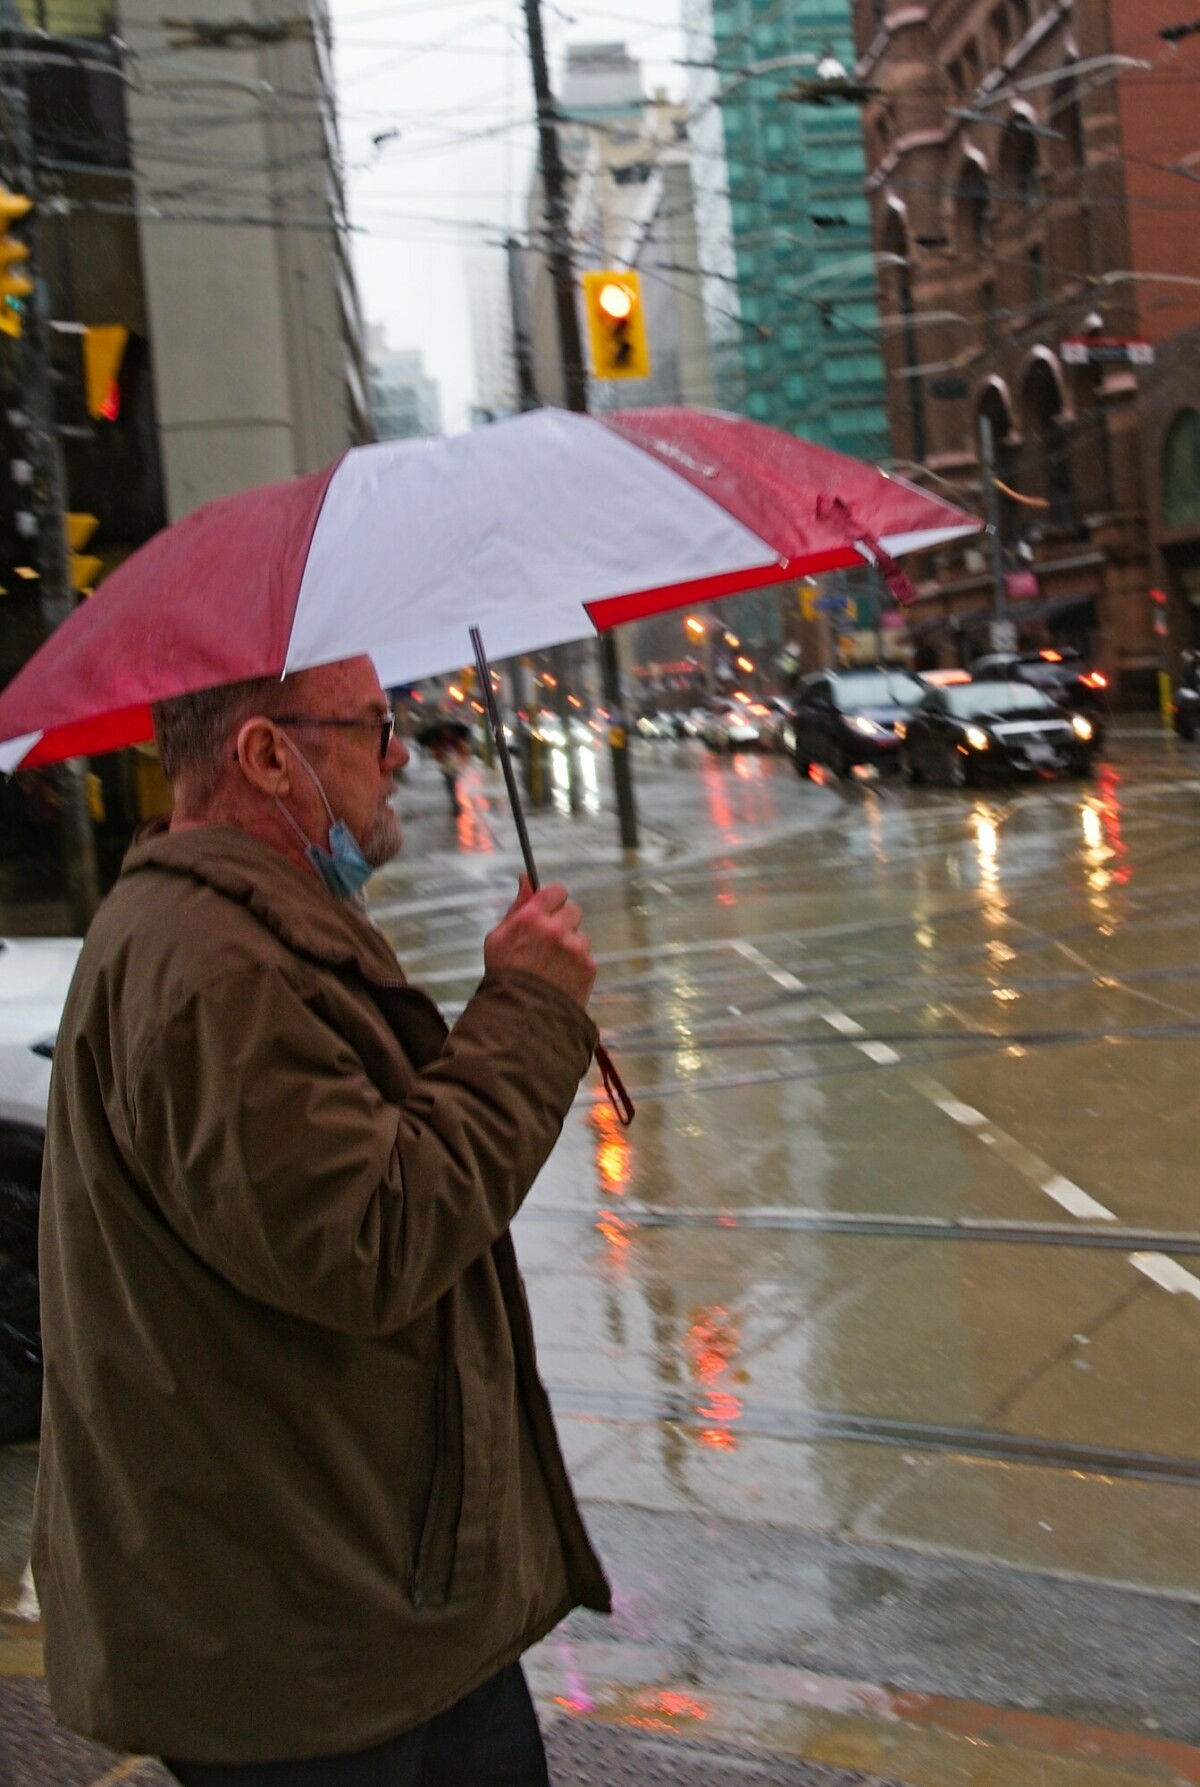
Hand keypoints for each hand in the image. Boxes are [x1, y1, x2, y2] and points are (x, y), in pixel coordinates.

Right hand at [484, 875, 595, 1009]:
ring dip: (571, 945)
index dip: (553, 900)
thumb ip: (517, 906)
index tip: (549, 909)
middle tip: (550, 941)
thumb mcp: (498, 937)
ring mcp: (575, 948)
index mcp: (532, 917)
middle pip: (573, 910)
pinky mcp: (588, 966)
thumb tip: (526, 878)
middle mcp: (557, 929)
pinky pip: (586, 956)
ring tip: (553, 966)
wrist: (521, 1015)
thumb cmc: (504, 975)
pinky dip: (577, 965)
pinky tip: (561, 977)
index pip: (556, 891)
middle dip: (564, 922)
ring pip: (580, 935)